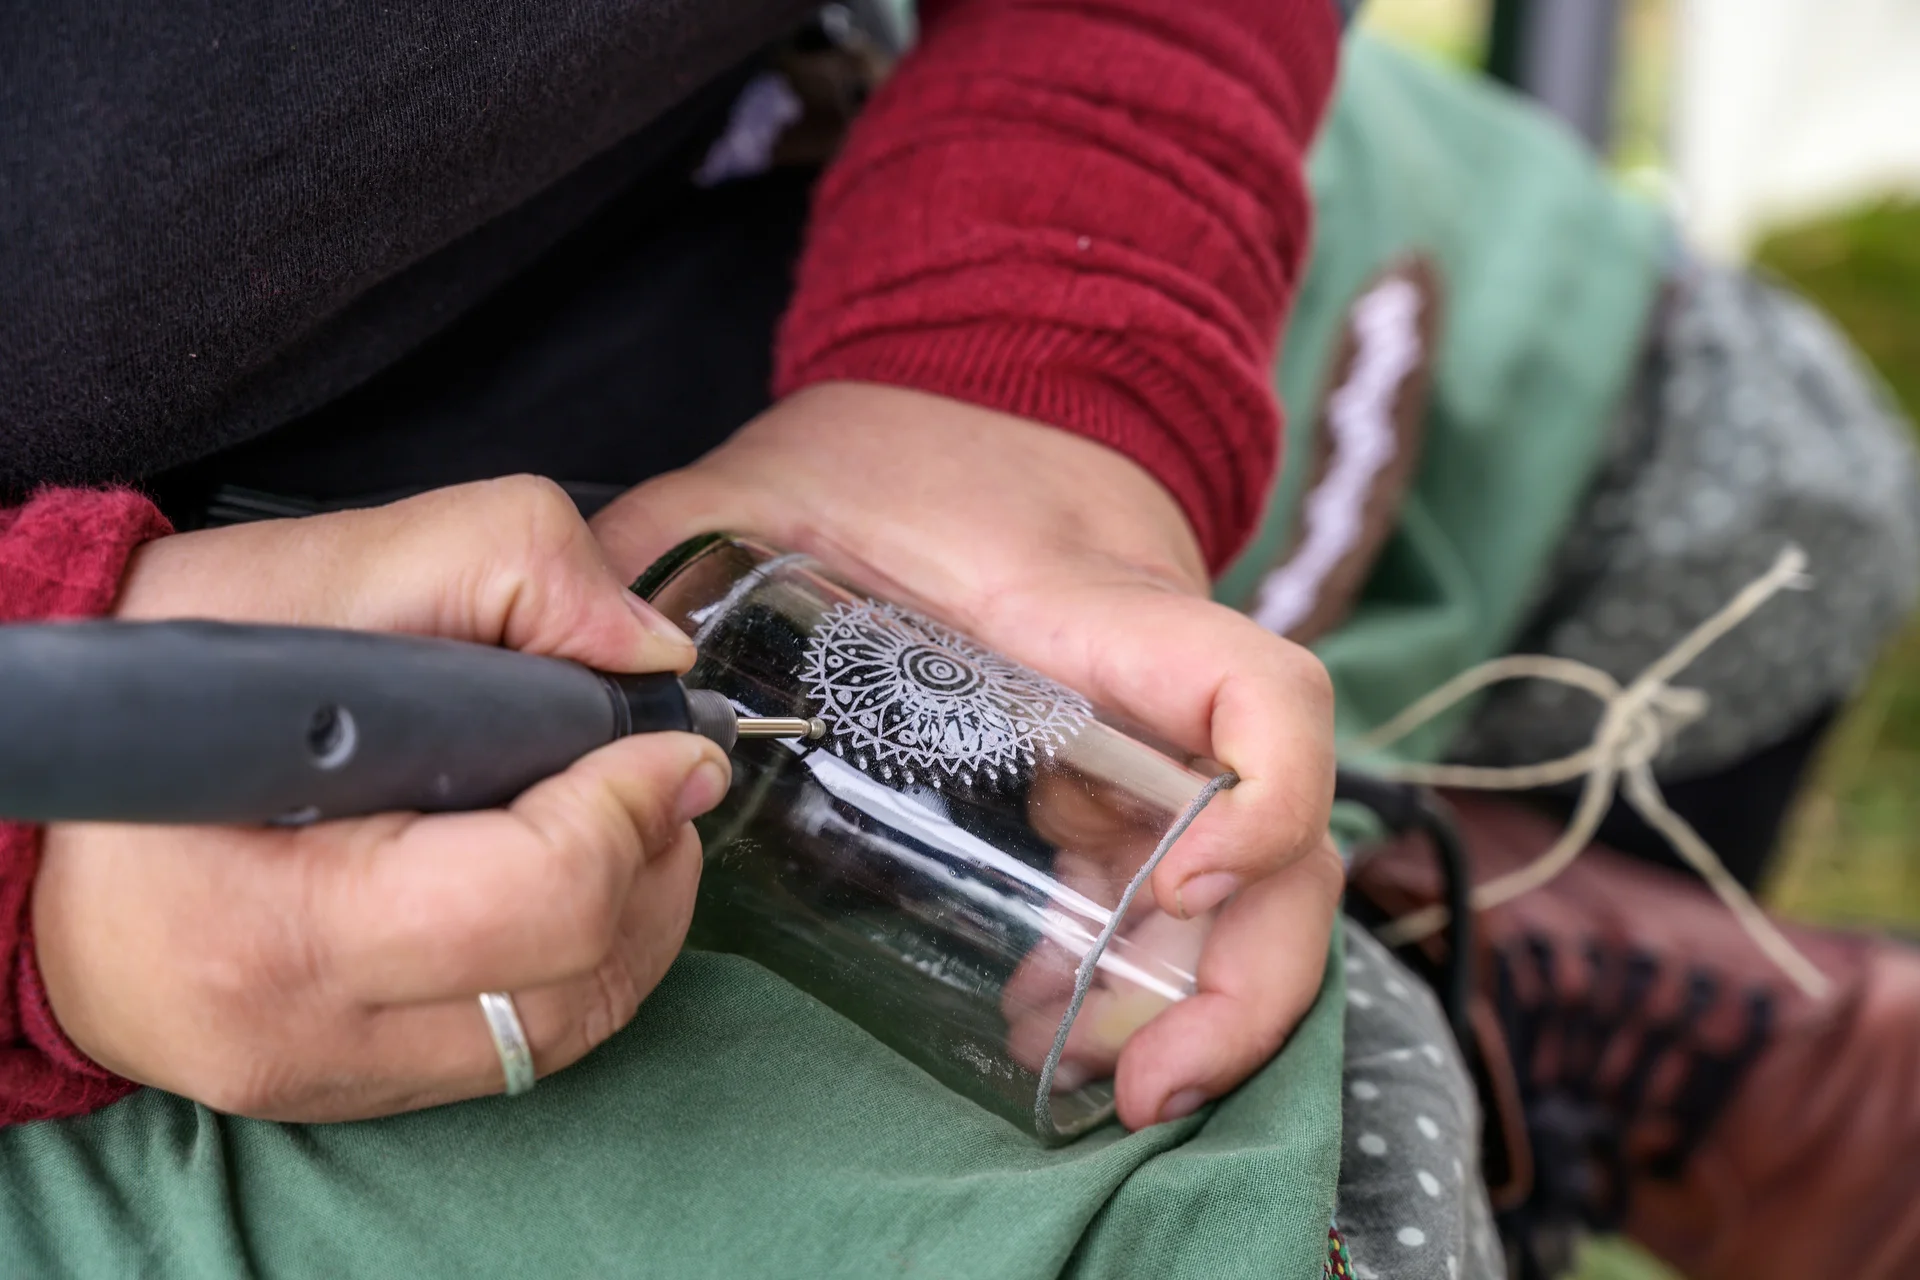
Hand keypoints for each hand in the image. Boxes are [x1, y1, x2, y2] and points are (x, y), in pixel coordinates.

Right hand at [33, 478, 730, 1120]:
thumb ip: (510, 564)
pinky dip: (587, 970)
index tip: (670, 744)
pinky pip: (526, 1052)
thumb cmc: (180, 672)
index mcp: (279, 910)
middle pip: (576, 974)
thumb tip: (650, 649)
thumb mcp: (331, 567)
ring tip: (627, 826)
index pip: (536, 896)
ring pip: (571, 1028)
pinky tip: (578, 890)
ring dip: (639, 919)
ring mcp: (327, 1074)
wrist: (52, 787)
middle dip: (653, 859)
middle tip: (658, 777)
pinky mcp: (348, 1089)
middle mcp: (302, 1027)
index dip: (631, 807)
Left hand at [592, 383, 1341, 1129]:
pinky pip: (1168, 883)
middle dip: (1246, 988)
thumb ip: (657, 550)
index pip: (1254, 694)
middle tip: (1145, 1088)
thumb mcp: (764, 480)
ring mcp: (1151, 733)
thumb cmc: (888, 442)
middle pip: (1288, 848)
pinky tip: (1054, 1018)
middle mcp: (1156, 686)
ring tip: (1098, 1085)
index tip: (1179, 889)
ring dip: (1197, 1004)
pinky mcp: (1121, 765)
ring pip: (1250, 888)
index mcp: (1093, 611)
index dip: (1265, 802)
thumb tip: (584, 665)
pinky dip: (1134, 967)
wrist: (986, 388)